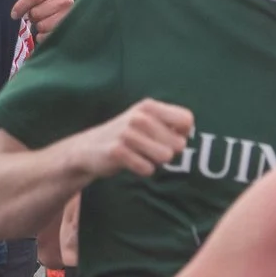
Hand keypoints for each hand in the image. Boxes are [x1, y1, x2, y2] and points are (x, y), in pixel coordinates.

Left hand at [12, 0, 75, 35]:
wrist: (60, 18)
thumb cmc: (43, 2)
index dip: (21, 6)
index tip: (14, 14)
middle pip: (36, 12)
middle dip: (32, 16)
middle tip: (36, 15)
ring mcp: (70, 16)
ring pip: (42, 26)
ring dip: (38, 26)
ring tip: (43, 21)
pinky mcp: (69, 31)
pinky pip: (47, 37)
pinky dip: (43, 36)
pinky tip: (48, 31)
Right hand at [67, 98, 195, 179]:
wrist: (88, 148)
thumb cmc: (126, 136)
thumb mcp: (146, 120)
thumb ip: (171, 124)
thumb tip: (186, 136)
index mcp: (149, 106)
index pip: (187, 120)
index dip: (182, 133)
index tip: (168, 136)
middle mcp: (139, 117)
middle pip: (179, 144)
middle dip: (168, 152)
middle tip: (149, 149)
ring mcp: (127, 134)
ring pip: (165, 157)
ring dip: (155, 162)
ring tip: (140, 155)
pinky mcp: (117, 151)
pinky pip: (147, 169)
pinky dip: (143, 170)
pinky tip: (130, 163)